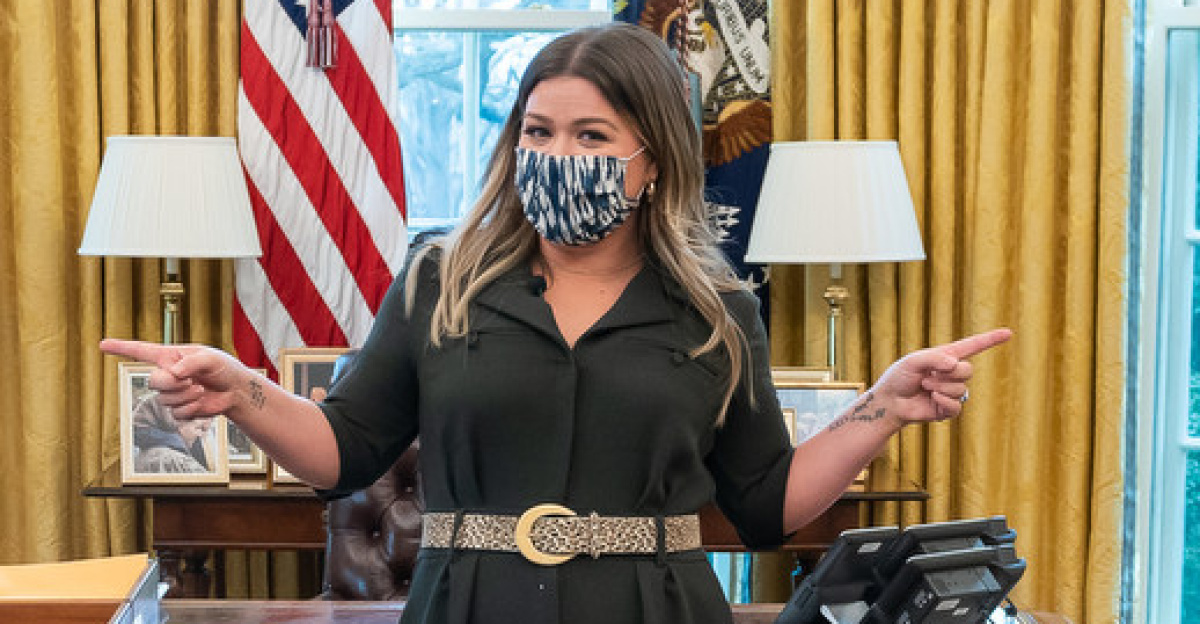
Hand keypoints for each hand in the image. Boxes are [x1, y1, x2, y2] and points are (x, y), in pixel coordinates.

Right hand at [100, 339, 250, 419]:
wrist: (235, 390)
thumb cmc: (224, 368)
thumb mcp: (210, 358)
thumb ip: (190, 363)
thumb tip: (173, 373)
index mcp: (170, 357)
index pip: (141, 351)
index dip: (121, 348)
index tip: (102, 344)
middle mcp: (167, 374)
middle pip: (154, 381)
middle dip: (173, 383)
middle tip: (193, 380)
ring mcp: (172, 393)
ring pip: (165, 400)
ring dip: (186, 396)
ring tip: (201, 389)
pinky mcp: (179, 409)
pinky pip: (175, 413)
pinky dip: (191, 408)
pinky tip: (201, 401)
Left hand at [871, 328, 1012, 425]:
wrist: (890, 401)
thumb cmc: (899, 377)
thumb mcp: (913, 361)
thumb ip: (934, 358)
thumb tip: (955, 364)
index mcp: (946, 356)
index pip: (973, 346)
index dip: (990, 339)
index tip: (1008, 332)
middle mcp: (952, 373)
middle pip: (968, 370)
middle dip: (948, 373)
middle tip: (927, 376)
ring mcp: (952, 391)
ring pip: (961, 389)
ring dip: (940, 387)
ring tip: (924, 387)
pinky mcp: (948, 408)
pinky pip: (957, 405)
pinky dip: (943, 401)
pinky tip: (931, 399)